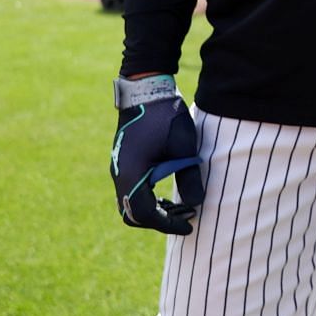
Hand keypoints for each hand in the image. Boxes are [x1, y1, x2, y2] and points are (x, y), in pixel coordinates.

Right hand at [111, 74, 203, 234]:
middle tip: (186, 217)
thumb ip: (190, 175)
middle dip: (159, 221)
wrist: (146, 90)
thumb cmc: (165, 115)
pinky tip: (168, 196)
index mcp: (131, 172)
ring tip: (181, 208)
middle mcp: (119, 174)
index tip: (189, 225)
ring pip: (130, 204)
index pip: (144, 213)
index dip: (167, 224)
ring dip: (153, 211)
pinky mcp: (123, 164)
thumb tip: (196, 204)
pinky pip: (131, 191)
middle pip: (132, 214)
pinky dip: (147, 199)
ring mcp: (118, 169)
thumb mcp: (184, 145)